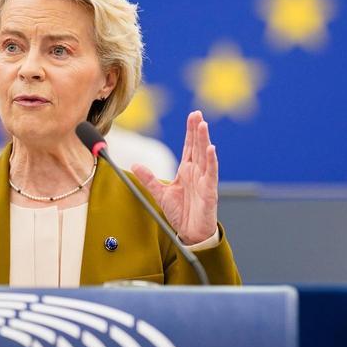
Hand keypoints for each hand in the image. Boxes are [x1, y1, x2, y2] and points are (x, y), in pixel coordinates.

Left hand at [131, 110, 218, 244]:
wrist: (191, 233)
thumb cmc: (181, 213)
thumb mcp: (160, 194)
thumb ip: (149, 179)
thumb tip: (135, 165)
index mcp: (186, 171)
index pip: (189, 147)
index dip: (190, 131)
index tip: (192, 116)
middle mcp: (196, 172)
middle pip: (197, 147)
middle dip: (197, 130)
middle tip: (198, 114)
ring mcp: (204, 180)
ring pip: (205, 156)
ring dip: (204, 140)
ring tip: (203, 125)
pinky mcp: (209, 191)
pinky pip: (211, 173)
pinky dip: (211, 161)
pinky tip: (211, 148)